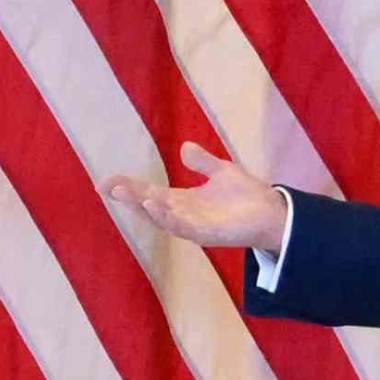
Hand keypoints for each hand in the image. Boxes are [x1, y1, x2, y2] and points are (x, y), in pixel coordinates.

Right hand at [101, 143, 288, 257]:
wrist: (273, 212)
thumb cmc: (249, 196)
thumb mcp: (222, 171)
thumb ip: (202, 162)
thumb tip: (184, 147)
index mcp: (183, 201)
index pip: (148, 193)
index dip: (128, 187)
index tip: (106, 181)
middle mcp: (182, 215)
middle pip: (148, 206)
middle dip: (128, 198)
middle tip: (107, 187)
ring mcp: (192, 225)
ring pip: (160, 217)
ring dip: (142, 207)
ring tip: (126, 193)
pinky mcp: (205, 233)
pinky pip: (180, 226)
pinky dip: (164, 216)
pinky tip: (152, 202)